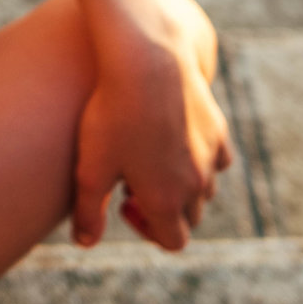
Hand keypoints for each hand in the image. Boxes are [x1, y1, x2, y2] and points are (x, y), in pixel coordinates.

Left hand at [71, 0, 231, 249]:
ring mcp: (211, 154)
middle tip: (132, 185)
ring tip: (149, 160)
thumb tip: (85, 243)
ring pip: (205, 188)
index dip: (148, 232)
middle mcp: (196, 182)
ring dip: (182, 186)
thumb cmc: (112, 114)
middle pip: (190, 217)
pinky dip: (200, 159)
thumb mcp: (89, 169)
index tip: (124, 205)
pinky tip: (174, 139)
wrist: (146, 59)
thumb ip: (88, 212)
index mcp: (167, 200)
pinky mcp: (216, 126)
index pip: (173, 241)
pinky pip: (217, 158)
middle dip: (165, 211)